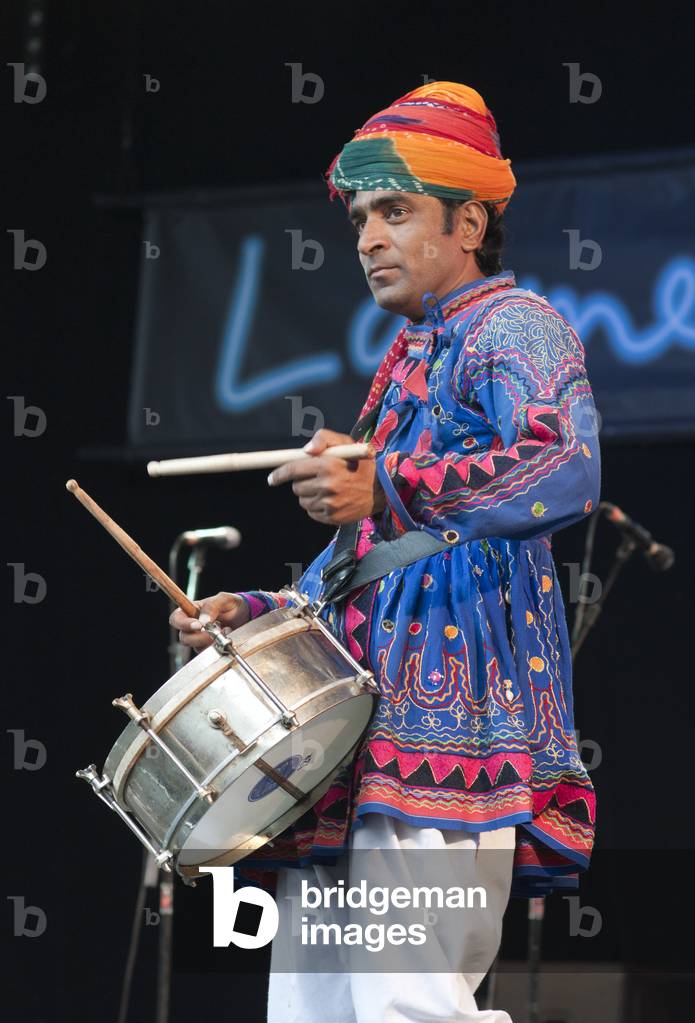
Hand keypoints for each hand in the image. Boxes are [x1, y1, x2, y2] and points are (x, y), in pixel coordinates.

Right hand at [169, 592, 250, 650]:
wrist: (247, 616)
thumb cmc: (232, 605)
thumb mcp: (224, 599)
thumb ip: (211, 606)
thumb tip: (203, 621)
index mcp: (191, 611)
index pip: (176, 618)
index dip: (182, 624)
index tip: (198, 625)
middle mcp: (193, 626)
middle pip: (184, 637)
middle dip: (198, 637)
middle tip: (213, 633)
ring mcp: (201, 639)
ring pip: (195, 647)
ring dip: (210, 642)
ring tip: (225, 632)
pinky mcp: (210, 648)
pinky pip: (208, 653)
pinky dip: (217, 647)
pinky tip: (227, 638)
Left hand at [267, 428, 386, 525]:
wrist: (381, 490)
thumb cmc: (359, 464)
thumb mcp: (345, 444)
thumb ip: (324, 438)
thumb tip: (306, 450)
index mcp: (328, 465)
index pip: (294, 469)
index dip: (279, 474)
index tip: (271, 479)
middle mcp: (327, 485)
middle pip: (296, 487)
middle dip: (301, 482)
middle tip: (315, 478)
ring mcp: (329, 503)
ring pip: (302, 500)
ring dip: (308, 494)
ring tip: (326, 489)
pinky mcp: (332, 517)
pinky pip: (311, 512)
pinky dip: (316, 506)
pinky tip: (330, 500)